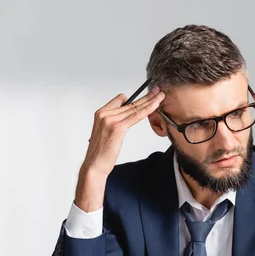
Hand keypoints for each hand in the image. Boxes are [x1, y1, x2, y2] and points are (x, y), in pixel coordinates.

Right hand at [75, 87, 164, 211]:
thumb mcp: (105, 133)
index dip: (135, 99)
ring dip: (150, 100)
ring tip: (160, 95)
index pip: (121, 99)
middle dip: (146, 96)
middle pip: (130, 102)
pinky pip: (136, 115)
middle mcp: (104, 114)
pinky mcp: (117, 127)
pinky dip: (147, 109)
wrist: (94, 165)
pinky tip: (155, 105)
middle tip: (157, 90)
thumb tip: (126, 117)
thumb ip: (114, 122)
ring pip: (134, 107)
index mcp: (101, 113)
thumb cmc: (101, 152)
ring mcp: (110, 119)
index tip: (147, 96)